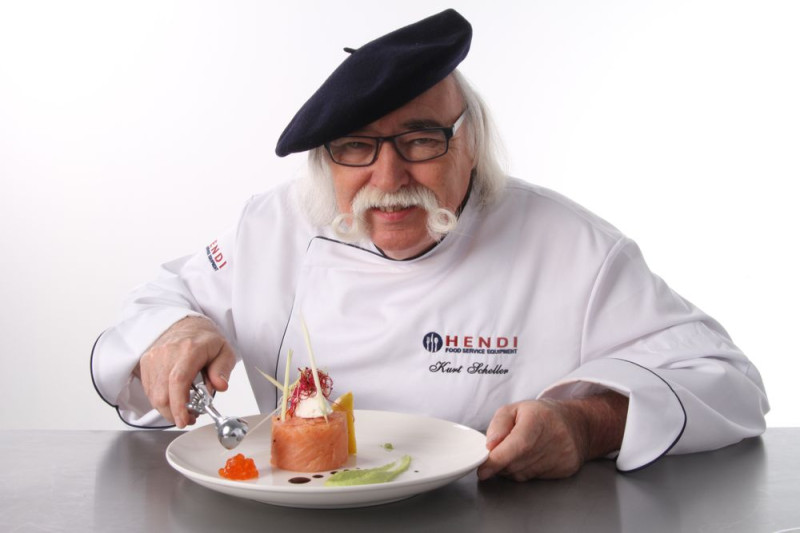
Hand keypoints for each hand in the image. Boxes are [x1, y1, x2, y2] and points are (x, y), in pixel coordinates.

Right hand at [135, 316, 235, 427]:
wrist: (187, 325)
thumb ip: (223, 369)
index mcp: (188, 349)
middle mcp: (167, 352)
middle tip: (189, 418)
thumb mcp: (224, 351)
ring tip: (184, 409)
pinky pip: (149, 389)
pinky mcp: (145, 362)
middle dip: (174, 413)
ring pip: (153, 394)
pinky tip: (173, 399)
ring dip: (167, 409)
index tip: (184, 419)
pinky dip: (160, 400)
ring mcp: (153, 357)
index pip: (178, 381)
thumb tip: (220, 386)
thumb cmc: (205, 339)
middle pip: (162, 393)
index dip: (178, 405)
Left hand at [477, 392, 627, 480]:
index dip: (498, 459)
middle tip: (498, 454)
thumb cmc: (541, 415)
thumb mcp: (514, 409)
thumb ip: (498, 425)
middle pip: (518, 462)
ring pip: (524, 473)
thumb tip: (489, 447)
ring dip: (512, 468)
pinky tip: (530, 458)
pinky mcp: (566, 468)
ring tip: (517, 452)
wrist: (576, 424)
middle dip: (501, 463)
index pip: (518, 445)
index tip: (483, 469)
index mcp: (539, 418)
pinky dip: (525, 471)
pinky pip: (535, 478)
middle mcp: (554, 437)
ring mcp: (563, 455)